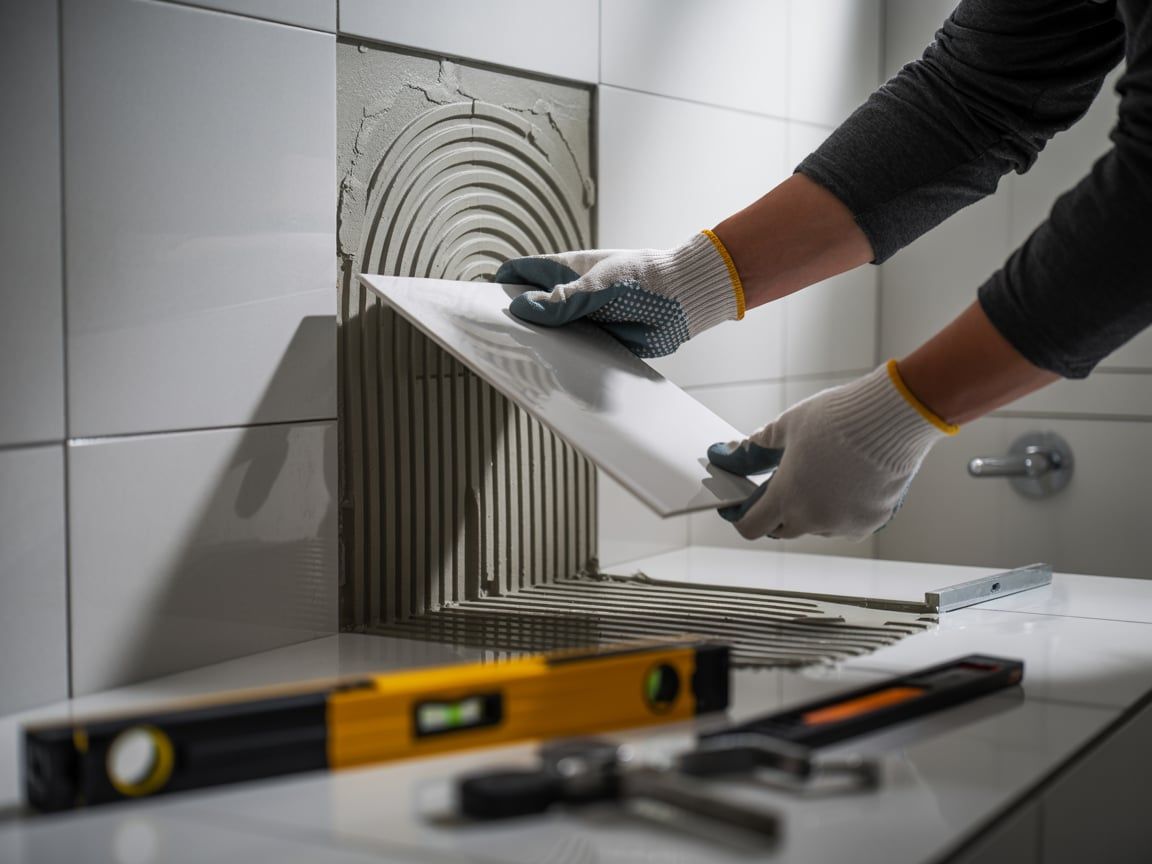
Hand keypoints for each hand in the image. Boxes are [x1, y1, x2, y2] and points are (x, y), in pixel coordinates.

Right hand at [495, 231, 743, 357]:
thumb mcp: (600, 286)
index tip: (479, 305)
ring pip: (551, 335)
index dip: (499, 286)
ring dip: (539, 347)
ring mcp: (582, 319)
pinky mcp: (598, 342)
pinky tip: (551, 378)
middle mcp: (569, 295)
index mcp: (565, 269)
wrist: (684, 299)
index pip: (520, 273)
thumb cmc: (645, 278)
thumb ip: (563, 300)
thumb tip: (523, 309)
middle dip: (514, 323)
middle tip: (495, 343)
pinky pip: (574, 354)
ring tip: (519, 366)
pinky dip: (563, 363)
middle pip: (530, 309)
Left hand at [706, 361, 958, 539]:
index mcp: (787, 497)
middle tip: (777, 484)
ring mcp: (845, 524)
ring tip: (816, 476)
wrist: (893, 416)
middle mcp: (814, 519)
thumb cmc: (838, 418)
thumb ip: (754, 448)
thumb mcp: (786, 427)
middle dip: (774, 511)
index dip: (741, 516)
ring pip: (815, 525)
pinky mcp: (872, 521)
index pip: (751, 527)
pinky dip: (838, 508)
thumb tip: (727, 455)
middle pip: (782, 529)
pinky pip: (845, 522)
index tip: (739, 505)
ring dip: (809, 509)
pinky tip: (843, 482)